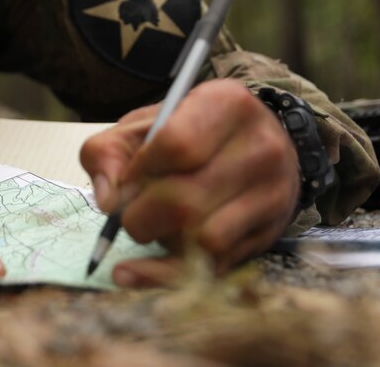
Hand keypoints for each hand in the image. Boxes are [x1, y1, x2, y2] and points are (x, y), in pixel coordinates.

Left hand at [80, 79, 299, 286]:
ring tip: (154, 225)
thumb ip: (108, 152)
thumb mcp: (141, 126)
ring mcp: (271, 194)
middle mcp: (259, 149)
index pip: (176, 145)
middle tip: (130, 211)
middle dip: (140, 215)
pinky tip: (134, 271)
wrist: (253, 146)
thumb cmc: (187, 132)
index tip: (126, 179)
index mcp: (226, 105)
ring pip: (203, 238)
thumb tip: (107, 200)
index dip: (139, 170)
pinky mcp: (269, 234)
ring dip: (162, 240)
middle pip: (184, 200)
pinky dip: (166, 274)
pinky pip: (215, 267)